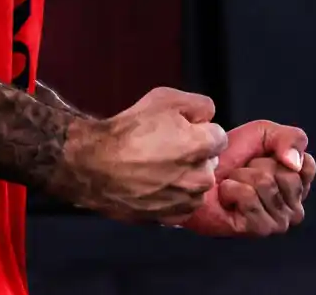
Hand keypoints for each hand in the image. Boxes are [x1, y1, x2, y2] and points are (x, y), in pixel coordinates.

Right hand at [58, 87, 226, 222]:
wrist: (97, 164)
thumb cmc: (130, 129)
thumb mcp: (165, 98)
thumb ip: (198, 105)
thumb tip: (209, 117)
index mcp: (203, 146)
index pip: (218, 136)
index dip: (199, 129)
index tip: (180, 130)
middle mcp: (201, 176)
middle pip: (209, 161)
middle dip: (195, 153)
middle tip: (166, 147)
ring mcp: (187, 200)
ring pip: (197, 184)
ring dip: (185, 176)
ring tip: (157, 167)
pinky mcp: (172, 217)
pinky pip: (183, 204)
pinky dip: (174, 195)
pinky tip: (154, 184)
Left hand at [162, 119, 314, 237]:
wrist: (198, 171)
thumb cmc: (231, 155)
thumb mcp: (263, 133)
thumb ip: (290, 138)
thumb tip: (295, 163)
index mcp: (300, 184)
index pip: (307, 165)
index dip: (279, 152)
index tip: (263, 155)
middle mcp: (294, 207)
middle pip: (287, 175)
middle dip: (258, 165)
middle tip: (244, 170)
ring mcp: (278, 222)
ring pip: (267, 184)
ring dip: (242, 177)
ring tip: (234, 182)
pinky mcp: (257, 229)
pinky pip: (248, 197)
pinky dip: (232, 189)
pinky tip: (227, 195)